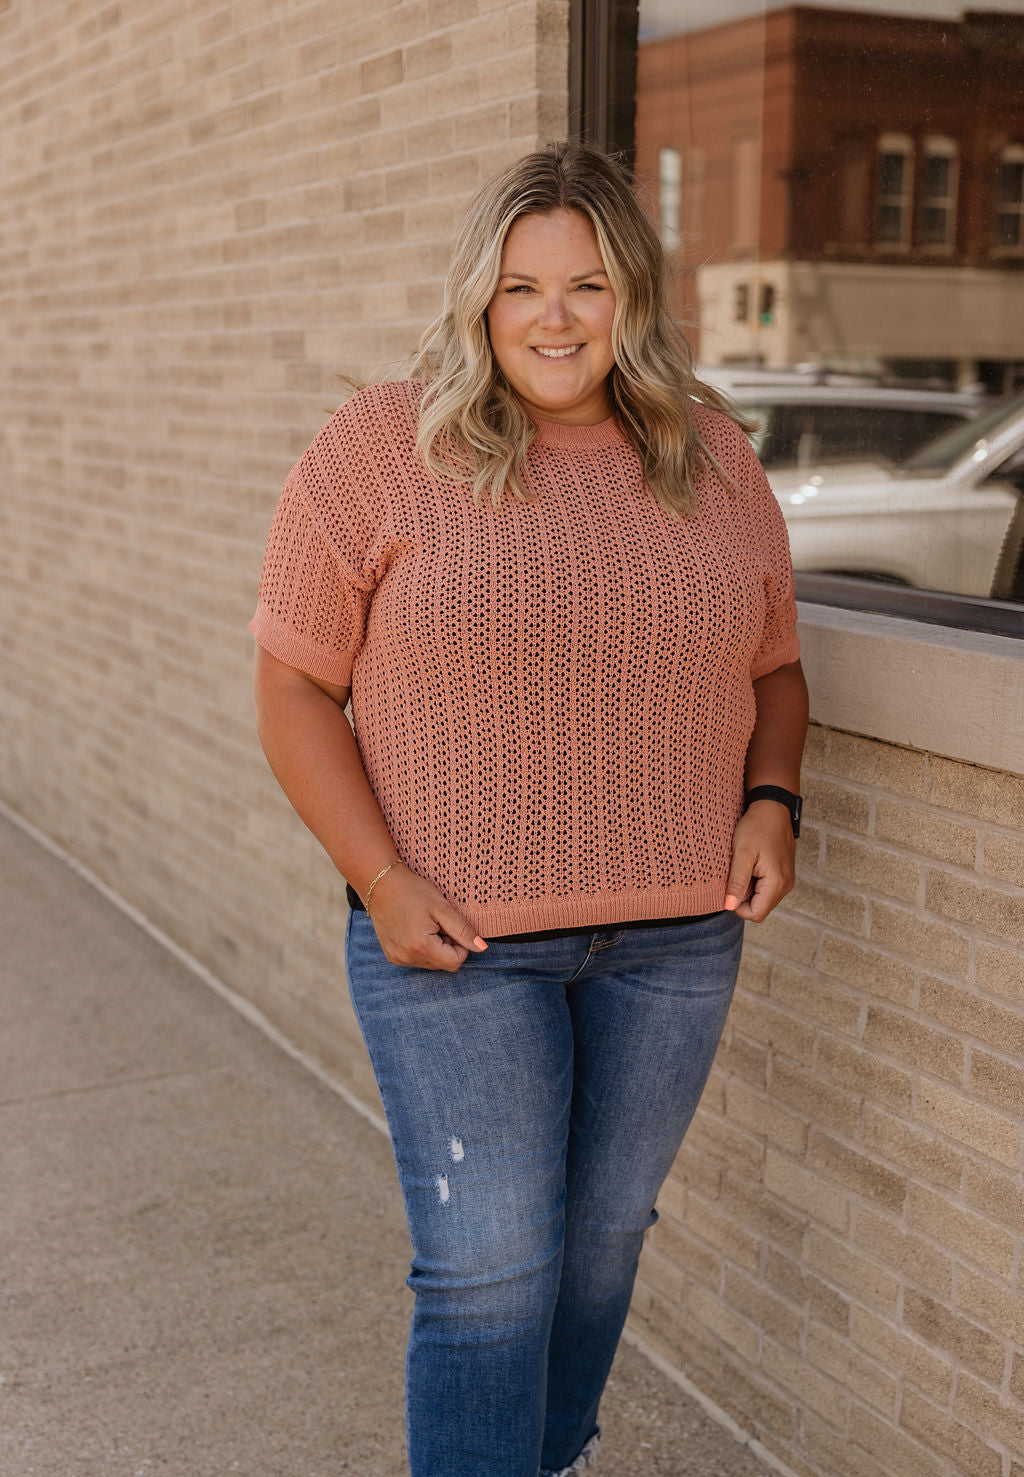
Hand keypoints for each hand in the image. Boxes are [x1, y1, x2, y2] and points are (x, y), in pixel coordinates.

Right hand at [364, 864, 487, 971]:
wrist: (380, 883)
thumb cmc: (412, 891)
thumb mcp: (442, 907)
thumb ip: (463, 930)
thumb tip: (482, 948)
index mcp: (421, 947)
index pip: (456, 962)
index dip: (460, 944)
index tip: (450, 925)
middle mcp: (407, 958)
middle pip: (443, 964)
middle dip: (446, 946)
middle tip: (437, 922)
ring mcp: (397, 958)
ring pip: (431, 963)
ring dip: (434, 947)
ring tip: (424, 924)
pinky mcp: (391, 956)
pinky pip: (416, 960)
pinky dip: (421, 948)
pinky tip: (414, 929)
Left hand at [723, 801, 795, 922]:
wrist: (773, 808)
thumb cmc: (756, 827)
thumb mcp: (742, 853)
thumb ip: (737, 882)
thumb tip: (729, 906)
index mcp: (777, 883)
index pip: (756, 914)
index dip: (738, 906)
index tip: (730, 886)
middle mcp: (786, 885)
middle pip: (760, 908)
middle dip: (744, 897)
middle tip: (737, 872)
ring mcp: (787, 880)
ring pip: (763, 899)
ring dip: (750, 889)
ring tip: (745, 866)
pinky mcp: (784, 874)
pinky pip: (768, 889)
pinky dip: (756, 882)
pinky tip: (752, 864)